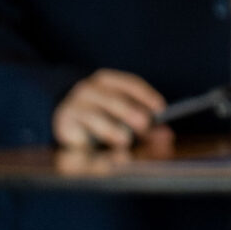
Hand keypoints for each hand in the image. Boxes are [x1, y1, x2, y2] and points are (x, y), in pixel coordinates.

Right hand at [53, 69, 174, 154]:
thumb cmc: (99, 114)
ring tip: (123, 141)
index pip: (130, 84)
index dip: (146, 96)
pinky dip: (92, 140)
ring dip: (111, 129)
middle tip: (144, 126)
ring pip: (95, 115)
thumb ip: (143, 121)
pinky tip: (102, 149)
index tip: (160, 109)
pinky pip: (80, 130)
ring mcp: (75, 104)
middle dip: (130, 113)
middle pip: (113, 100)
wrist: (64, 116)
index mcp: (107, 80)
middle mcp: (89, 88)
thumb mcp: (121, 112)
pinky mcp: (64, 121)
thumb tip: (166, 136)